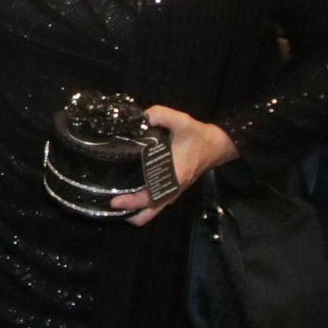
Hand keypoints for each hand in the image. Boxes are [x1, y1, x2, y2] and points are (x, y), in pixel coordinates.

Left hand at [110, 105, 237, 225]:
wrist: (218, 145)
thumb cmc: (198, 136)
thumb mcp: (181, 120)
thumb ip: (160, 115)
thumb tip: (139, 117)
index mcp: (174, 177)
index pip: (150, 198)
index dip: (131, 202)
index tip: (114, 201)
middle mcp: (173, 190)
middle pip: (149, 213)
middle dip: (129, 213)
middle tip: (109, 204)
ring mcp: (174, 193)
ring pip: (152, 212)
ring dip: (135, 211)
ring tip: (114, 201)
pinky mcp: (174, 190)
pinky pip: (156, 205)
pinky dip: (142, 206)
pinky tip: (127, 193)